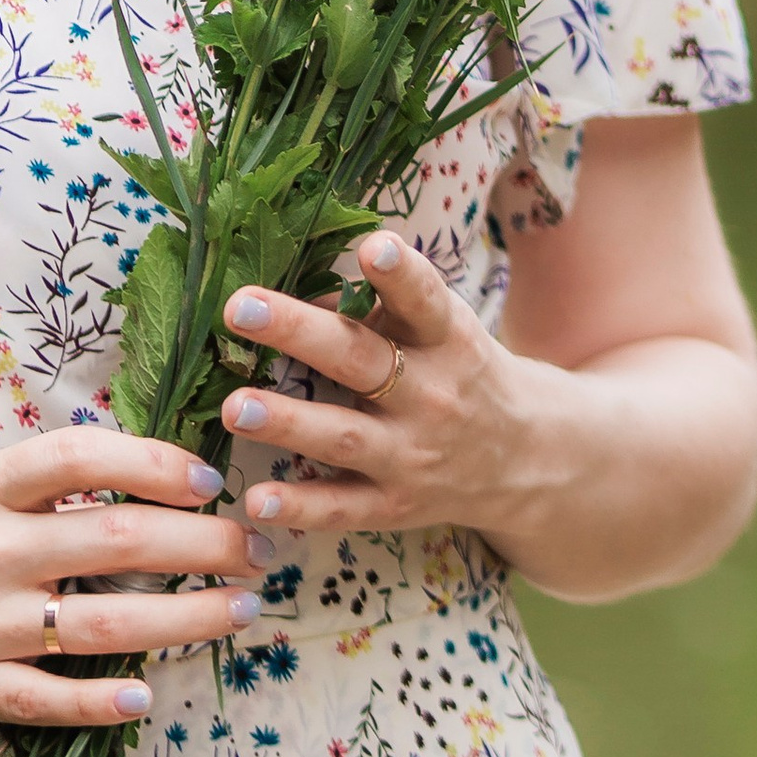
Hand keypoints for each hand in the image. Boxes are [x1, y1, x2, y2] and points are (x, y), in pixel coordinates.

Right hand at [0, 428, 272, 732]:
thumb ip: (42, 481)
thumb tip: (145, 468)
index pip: (79, 457)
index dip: (153, 462)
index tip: (208, 478)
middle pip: (112, 539)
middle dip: (202, 543)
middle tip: (257, 546)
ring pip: (102, 624)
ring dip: (186, 619)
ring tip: (240, 610)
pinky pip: (51, 700)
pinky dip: (103, 699)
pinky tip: (149, 693)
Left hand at [218, 230, 530, 545]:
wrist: (522, 457)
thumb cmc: (459, 369)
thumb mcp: (438, 328)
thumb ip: (375, 308)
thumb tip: (292, 289)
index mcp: (446, 338)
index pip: (425, 300)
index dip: (401, 274)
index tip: (374, 247)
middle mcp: (432, 394)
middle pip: (363, 360)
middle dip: (299, 333)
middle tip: (240, 306)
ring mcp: (413, 455)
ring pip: (345, 436)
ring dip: (287, 422)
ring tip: (234, 406)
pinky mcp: (396, 505)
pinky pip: (343, 508)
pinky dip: (301, 507)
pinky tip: (257, 500)